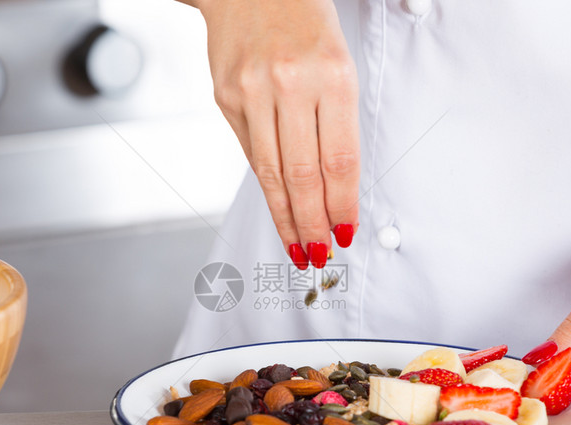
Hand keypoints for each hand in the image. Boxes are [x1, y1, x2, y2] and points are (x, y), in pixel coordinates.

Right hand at [194, 0, 359, 267]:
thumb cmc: (301, 19)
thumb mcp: (337, 60)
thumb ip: (335, 120)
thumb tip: (332, 185)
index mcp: (331, 75)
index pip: (339, 161)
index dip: (342, 206)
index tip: (345, 233)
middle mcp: (288, 84)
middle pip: (303, 176)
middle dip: (313, 225)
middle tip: (320, 255)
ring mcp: (251, 92)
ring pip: (271, 173)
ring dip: (286, 217)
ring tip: (297, 246)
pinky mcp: (225, 97)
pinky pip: (249, 152)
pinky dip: (265, 185)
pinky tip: (276, 206)